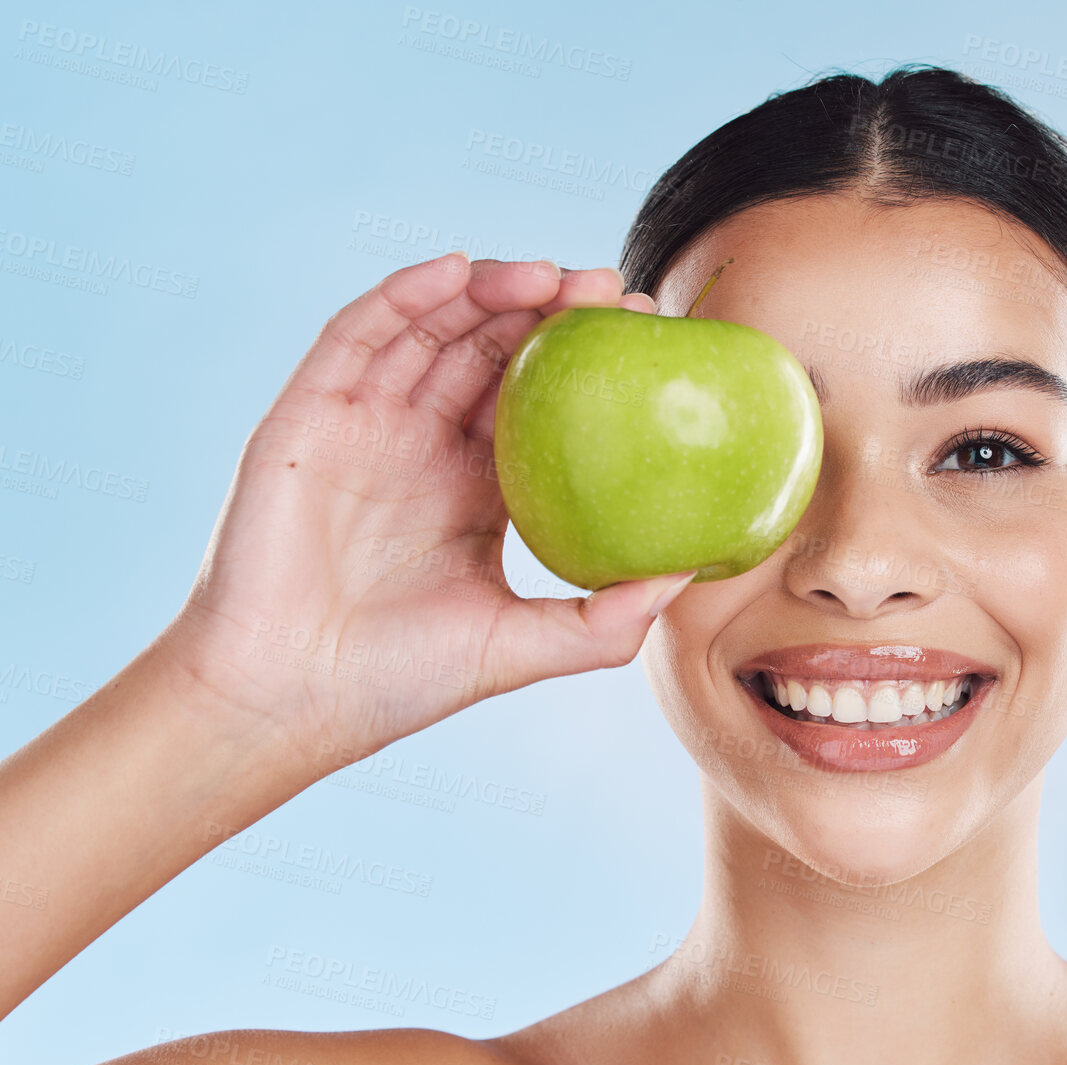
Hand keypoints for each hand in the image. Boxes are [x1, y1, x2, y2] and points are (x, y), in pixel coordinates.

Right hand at [163, 252, 693, 768]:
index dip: (587, 362)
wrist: (286, 700)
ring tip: (548, 274)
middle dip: (549, 309)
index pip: (540, 402)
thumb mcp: (522, 645)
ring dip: (488, 290)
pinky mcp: (308, 416)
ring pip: (431, 329)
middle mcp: (423, 446)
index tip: (646, 334)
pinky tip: (454, 271)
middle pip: (491, 350)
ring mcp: (364, 425)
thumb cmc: (398, 681)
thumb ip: (607, 621)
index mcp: (475, 488)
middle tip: (609, 290)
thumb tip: (689, 576)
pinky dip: (402, 296)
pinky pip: (356, 336)